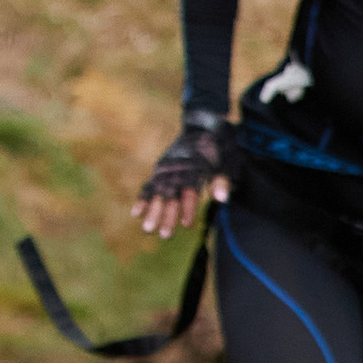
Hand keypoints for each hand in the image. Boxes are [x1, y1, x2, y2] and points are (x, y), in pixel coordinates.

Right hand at [133, 121, 231, 239]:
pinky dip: (142, 198)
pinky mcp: (160, 170)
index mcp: (195, 166)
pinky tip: (135, 214)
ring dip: (152, 211)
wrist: (202, 127)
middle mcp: (178, 168)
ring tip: (148, 230)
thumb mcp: (227, 162)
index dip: (188, 206)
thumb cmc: (219, 149)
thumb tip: (222, 198)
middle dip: (167, 214)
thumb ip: (221, 181)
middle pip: (171, 194)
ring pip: (158, 192)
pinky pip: (149, 185)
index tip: (186, 224)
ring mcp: (167, 169)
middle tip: (164, 235)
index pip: (190, 189)